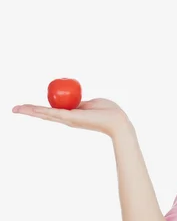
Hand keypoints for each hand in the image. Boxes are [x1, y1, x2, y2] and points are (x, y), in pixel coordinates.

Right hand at [12, 98, 130, 138]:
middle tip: (14, 109)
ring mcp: (68, 119)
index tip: (27, 107)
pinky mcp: (71, 118)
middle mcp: (67, 119)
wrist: (117, 120)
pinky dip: (42, 111)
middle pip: (44, 114)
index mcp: (71, 115)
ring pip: (45, 114)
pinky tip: (32, 110)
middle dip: (29, 111)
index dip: (39, 109)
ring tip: (17, 109)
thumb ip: (81, 103)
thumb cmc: (108, 111)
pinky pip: (54, 112)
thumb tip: (75, 101)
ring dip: (31, 111)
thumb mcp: (90, 103)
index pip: (51, 111)